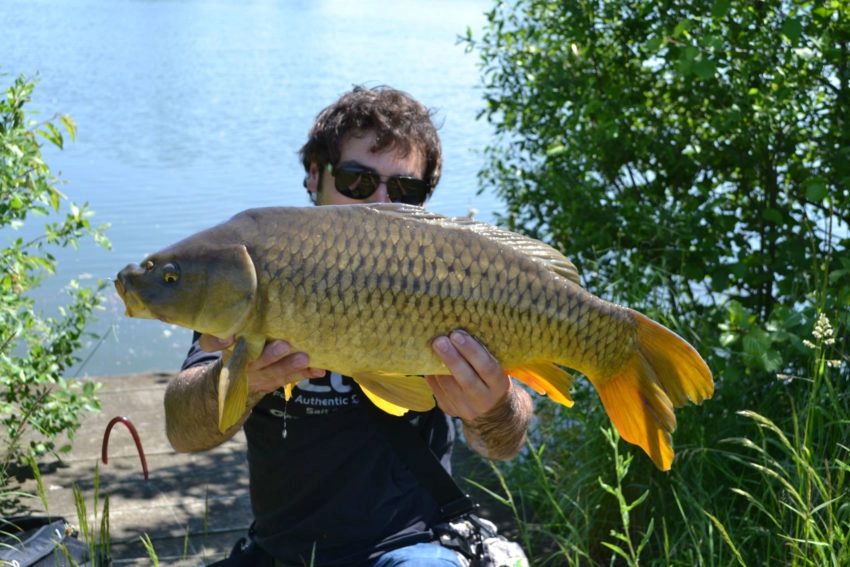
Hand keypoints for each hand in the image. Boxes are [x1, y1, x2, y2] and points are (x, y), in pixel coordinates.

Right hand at [199, 335, 324, 392]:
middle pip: (251, 362)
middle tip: (284, 345)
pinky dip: (305, 374)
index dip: (217, 341)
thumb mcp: (232, 332)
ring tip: (305, 358)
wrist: (237, 376)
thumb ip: (233, 323)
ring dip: (290, 366)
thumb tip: (241, 309)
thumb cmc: (240, 342)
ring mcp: (255, 376)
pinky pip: (289, 380)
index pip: (211, 343)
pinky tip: (319, 369)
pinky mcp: (271, 382)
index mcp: (226, 347)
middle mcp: (238, 364)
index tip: (227, 338)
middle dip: (269, 355)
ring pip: (272, 374)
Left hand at [425, 330, 511, 420]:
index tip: (457, 335)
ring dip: (437, 366)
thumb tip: (459, 331)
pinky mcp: (452, 411)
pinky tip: (427, 362)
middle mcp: (485, 400)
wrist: (494, 409)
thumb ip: (484, 354)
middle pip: (466, 380)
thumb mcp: (498, 368)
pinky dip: (432, 376)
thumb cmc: (493, 378)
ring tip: (431, 348)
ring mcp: (467, 409)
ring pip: (449, 387)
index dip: (472, 351)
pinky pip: (438, 392)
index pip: (487, 368)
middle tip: (439, 340)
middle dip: (451, 358)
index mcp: (500, 386)